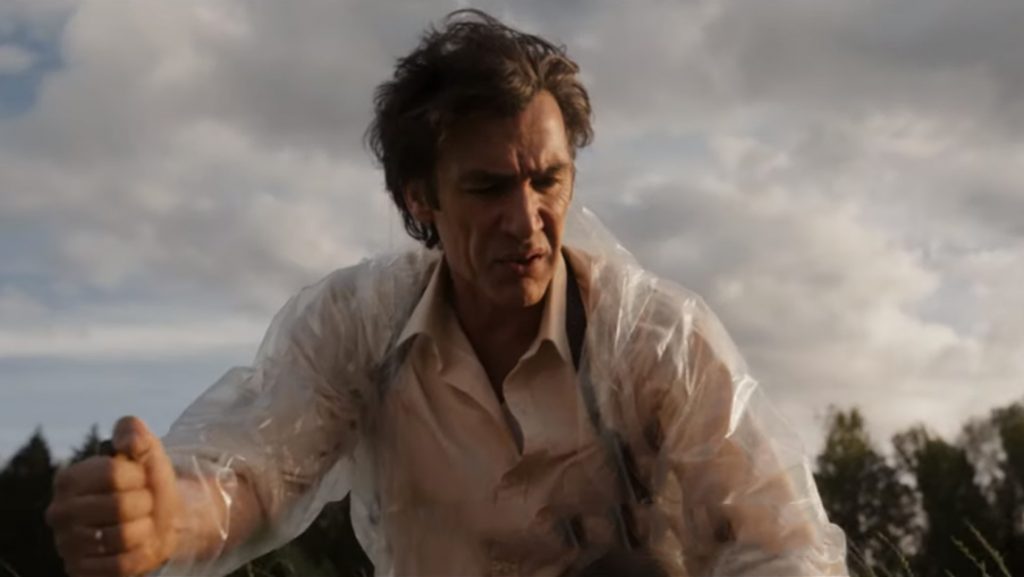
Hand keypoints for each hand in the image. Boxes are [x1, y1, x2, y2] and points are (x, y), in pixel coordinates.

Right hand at [46, 416, 180, 576]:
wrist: (161, 519)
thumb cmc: (147, 483)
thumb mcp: (146, 450)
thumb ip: (134, 434)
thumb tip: (127, 442)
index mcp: (68, 479)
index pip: (113, 474)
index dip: (140, 476)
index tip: (141, 478)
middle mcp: (59, 513)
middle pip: (120, 506)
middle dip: (145, 503)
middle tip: (144, 503)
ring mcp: (67, 544)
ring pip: (123, 537)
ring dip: (145, 528)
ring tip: (141, 523)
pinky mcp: (80, 571)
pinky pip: (122, 565)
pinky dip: (140, 554)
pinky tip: (137, 545)